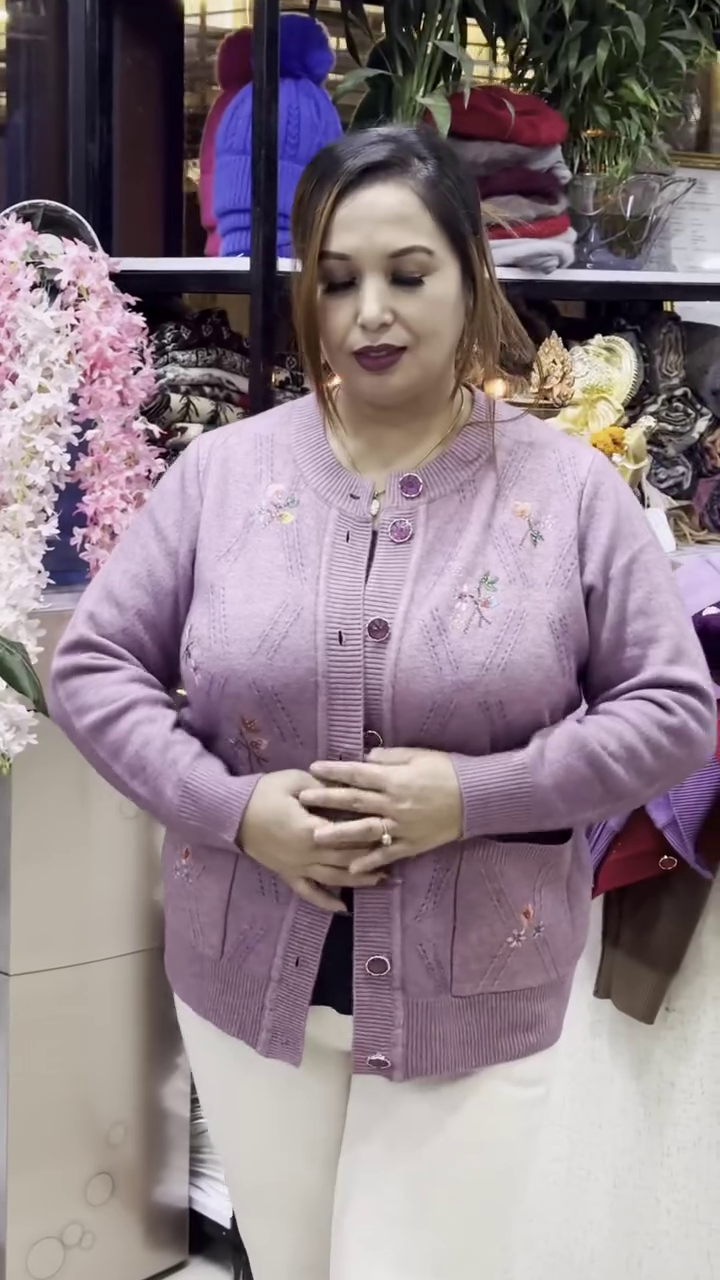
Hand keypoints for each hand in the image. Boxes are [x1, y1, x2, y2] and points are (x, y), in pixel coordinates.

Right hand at [238, 770, 386, 912]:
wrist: (231, 813)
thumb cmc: (263, 793)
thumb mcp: (295, 780)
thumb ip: (324, 785)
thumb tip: (349, 784)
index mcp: (312, 829)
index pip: (350, 833)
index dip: (373, 833)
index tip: (393, 830)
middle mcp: (308, 853)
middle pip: (347, 859)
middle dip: (374, 859)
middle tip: (398, 856)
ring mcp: (298, 867)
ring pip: (334, 879)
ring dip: (360, 881)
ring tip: (384, 880)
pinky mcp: (287, 874)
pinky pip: (309, 892)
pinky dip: (326, 902)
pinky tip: (344, 907)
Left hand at [299, 749, 462, 873]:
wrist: (477, 797)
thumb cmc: (448, 771)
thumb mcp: (419, 755)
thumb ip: (390, 757)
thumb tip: (366, 758)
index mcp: (394, 779)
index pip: (357, 774)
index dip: (334, 771)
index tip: (313, 769)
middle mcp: (394, 803)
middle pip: (354, 802)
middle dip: (326, 800)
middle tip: (302, 800)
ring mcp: (402, 826)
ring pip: (365, 830)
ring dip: (339, 834)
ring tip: (316, 836)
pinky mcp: (412, 843)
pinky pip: (388, 854)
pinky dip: (370, 861)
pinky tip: (352, 868)